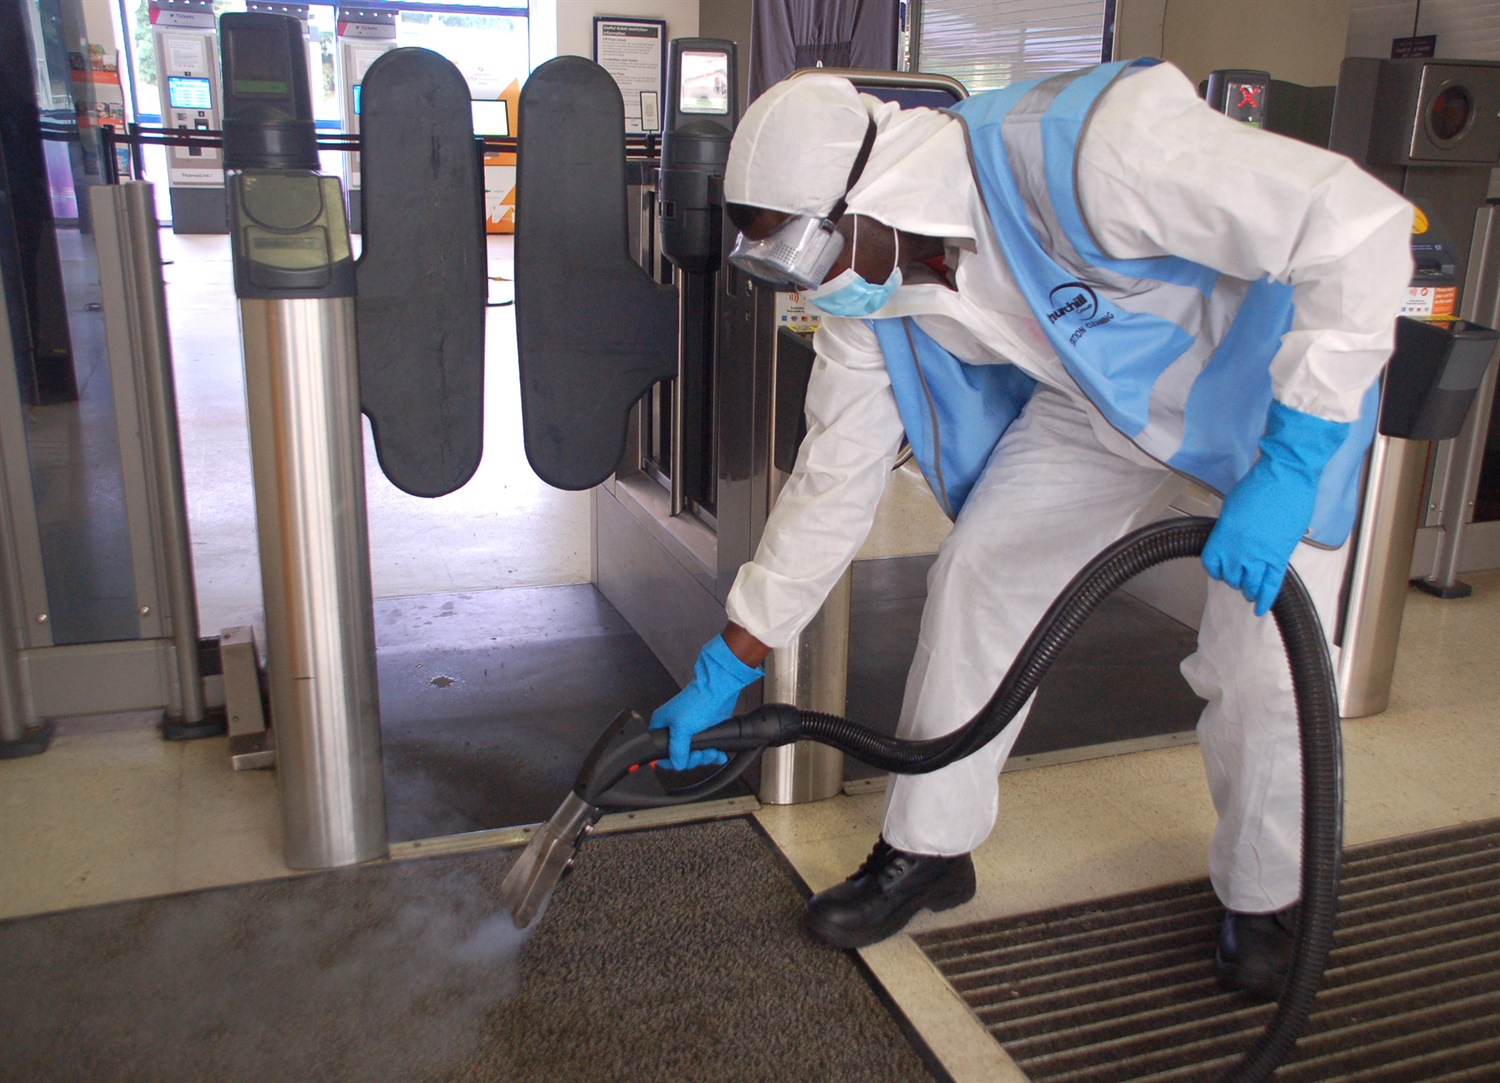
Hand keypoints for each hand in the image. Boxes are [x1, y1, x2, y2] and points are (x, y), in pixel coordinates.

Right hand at [649, 635, 763, 770]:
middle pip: (679, 755)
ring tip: (712, 752)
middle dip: (693, 758)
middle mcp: (674, 728)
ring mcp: (689, 730)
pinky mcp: (703, 731)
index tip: (682, 763)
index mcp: (661, 725)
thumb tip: (677, 764)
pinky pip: (706, 749)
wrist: (719, 689)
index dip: (671, 760)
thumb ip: (677, 749)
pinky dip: (713, 754)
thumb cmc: (697, 701)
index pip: (660, 750)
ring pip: (694, 754)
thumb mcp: (681, 728)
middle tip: (701, 754)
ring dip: (705, 757)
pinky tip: (718, 754)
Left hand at [1203, 401, 1350, 616]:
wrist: (1286, 477)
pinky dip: (1266, 598)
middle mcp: (1238, 550)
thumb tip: (1231, 539)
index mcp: (1222, 536)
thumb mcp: (1232, 507)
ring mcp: (1260, 555)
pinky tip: (1262, 608)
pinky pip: (1272, 584)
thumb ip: (1228, 529)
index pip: (1212, 565)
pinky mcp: (1280, 556)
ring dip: (1249, 589)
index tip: (1221, 569)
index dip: (1216, 569)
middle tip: (1240, 575)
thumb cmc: (1258, 486)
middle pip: (1231, 577)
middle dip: (1235, 578)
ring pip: (1250, 584)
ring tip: (1250, 591)